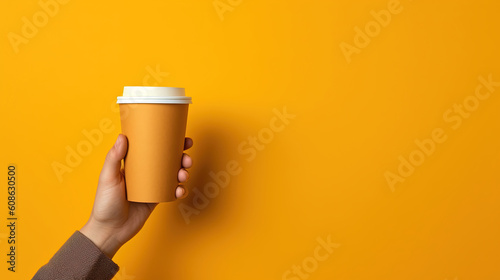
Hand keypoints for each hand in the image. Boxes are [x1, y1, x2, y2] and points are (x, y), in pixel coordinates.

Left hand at [80, 134, 192, 257]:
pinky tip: (179, 190)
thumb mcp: (107, 178)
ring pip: (173, 175)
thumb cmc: (104, 204)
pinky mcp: (156, 199)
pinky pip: (172, 192)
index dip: (168, 142)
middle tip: (186, 159)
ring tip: (183, 175)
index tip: (181, 138)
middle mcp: (144, 173)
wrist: (110, 231)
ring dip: (183, 172)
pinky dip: (179, 190)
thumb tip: (122, 136)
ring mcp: (152, 186)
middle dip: (181, 157)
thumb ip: (113, 158)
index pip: (153, 148)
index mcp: (133, 164)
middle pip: (168, 160)